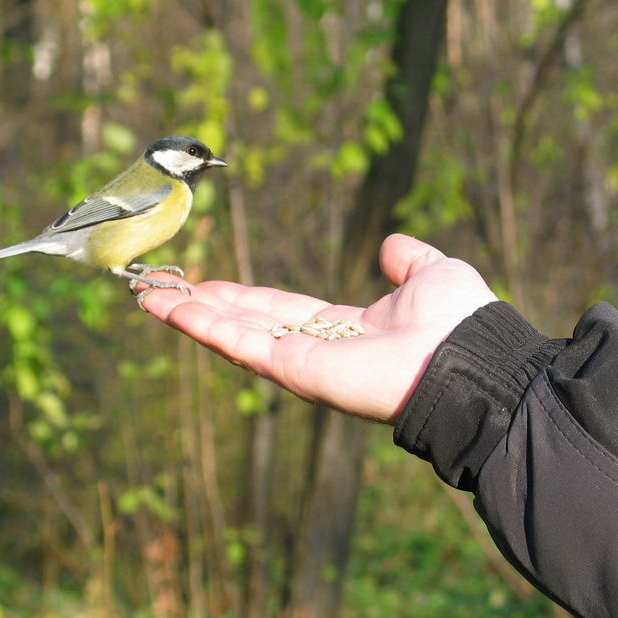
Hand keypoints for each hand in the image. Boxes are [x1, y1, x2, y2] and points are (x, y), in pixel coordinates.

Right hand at [141, 234, 498, 422]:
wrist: (469, 356)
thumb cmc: (459, 319)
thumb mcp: (431, 272)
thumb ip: (407, 260)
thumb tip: (389, 246)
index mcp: (348, 327)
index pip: (282, 311)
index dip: (244, 298)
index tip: (208, 285)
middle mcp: (319, 348)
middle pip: (248, 323)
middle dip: (204, 307)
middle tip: (158, 289)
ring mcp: (304, 363)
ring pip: (234, 336)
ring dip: (190, 316)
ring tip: (147, 297)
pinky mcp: (297, 371)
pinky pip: (242, 345)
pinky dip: (203, 327)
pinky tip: (169, 309)